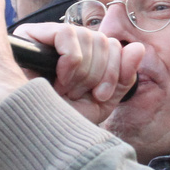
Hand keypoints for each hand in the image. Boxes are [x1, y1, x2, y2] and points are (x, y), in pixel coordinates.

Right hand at [13, 22, 142, 124]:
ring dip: (81, 73)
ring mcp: (48, 37)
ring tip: (65, 90)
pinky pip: (67, 34)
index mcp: (84, 56)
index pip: (114, 45)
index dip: (114, 71)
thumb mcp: (100, 102)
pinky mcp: (31, 34)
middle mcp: (67, 44)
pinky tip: (57, 79)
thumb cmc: (62, 119)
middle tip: (77, 95)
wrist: (31, 134)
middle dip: (96, 75)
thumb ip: (122, 77)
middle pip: (103, 40)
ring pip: (87, 36)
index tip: (99, 95)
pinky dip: (70, 61)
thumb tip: (139, 48)